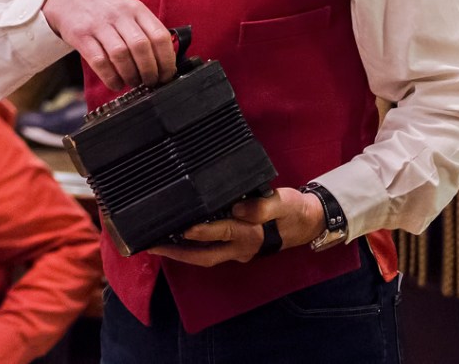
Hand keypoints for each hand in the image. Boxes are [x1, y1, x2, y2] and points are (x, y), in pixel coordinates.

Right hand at [42, 0, 176, 89]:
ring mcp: (99, 24)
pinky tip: (115, 83)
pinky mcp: (81, 36)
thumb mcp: (128, 10)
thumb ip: (145, 29)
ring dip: (130, 75)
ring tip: (133, 82)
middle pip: (141, 47)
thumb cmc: (104, 9)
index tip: (167, 74)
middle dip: (149, 71)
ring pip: (121, 55)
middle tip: (150, 82)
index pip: (159, 35)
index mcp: (136, 9)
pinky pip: (99, 62)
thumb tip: (165, 59)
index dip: (166, 60)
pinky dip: (111, 77)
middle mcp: (119, 15)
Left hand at [148, 187, 326, 266]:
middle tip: (153, 244)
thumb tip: (237, 209)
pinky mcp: (236, 248)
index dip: (201, 230)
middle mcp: (240, 248)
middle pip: (204, 255)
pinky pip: (210, 251)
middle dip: (178, 251)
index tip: (181, 226)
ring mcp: (237, 251)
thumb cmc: (291, 209)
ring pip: (204, 256)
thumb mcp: (281, 202)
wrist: (306, 223)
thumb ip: (262, 205)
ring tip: (157, 243)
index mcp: (251, 233)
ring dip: (181, 252)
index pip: (221, 231)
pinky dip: (192, 248)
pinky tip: (178, 238)